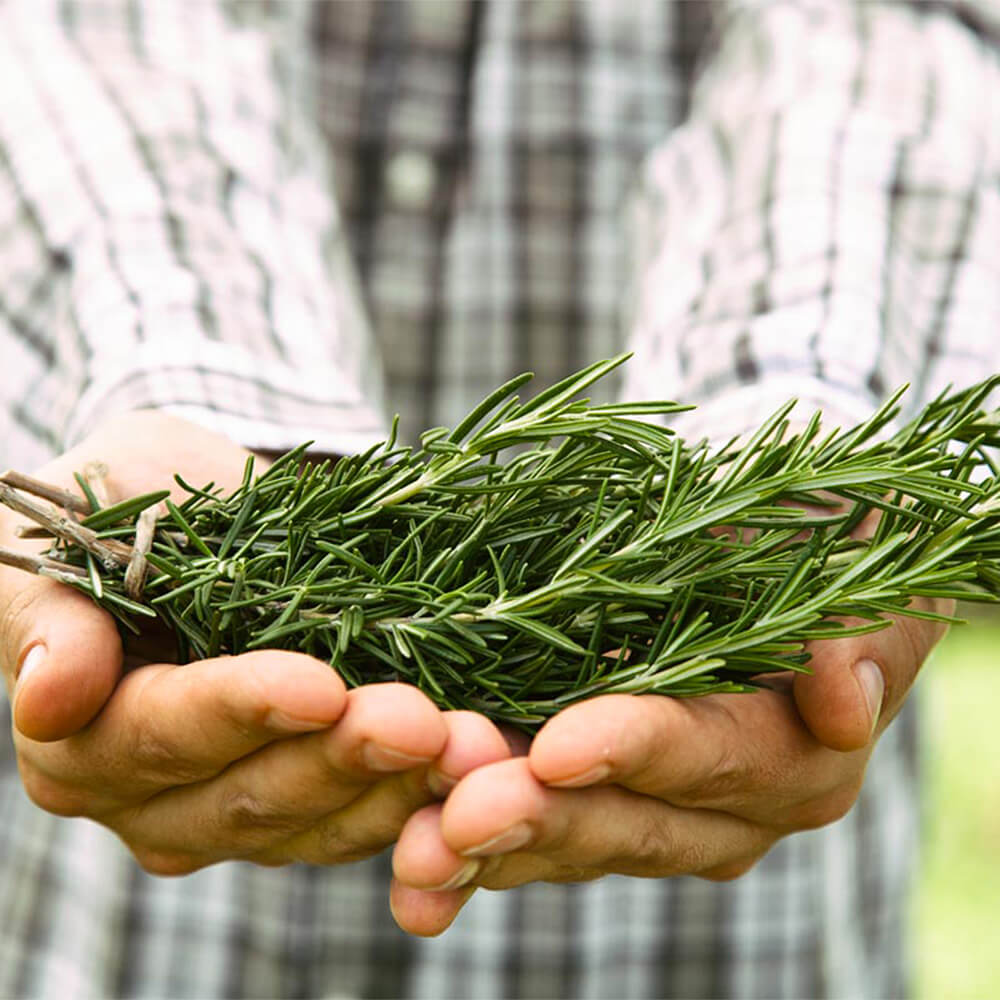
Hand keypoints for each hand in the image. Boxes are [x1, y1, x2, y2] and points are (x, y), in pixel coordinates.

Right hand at [1, 411, 511, 873]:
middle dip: (341, 758)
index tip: (319, 685)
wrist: (192, 523)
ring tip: (475, 744)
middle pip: (249, 795)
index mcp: (85, 739)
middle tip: (423, 722)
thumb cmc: (123, 510)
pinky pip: (365, 820)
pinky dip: (424, 797)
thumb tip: (51, 694)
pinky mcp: (307, 808)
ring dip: (401, 788)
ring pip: (319, 824)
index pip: (162, 733)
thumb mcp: (78, 527)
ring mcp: (235, 813)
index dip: (241, 711)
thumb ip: (53, 613)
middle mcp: (152, 799)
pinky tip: (483, 763)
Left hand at [389, 602, 948, 934]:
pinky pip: (526, 834)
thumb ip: (856, 640)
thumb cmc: (808, 557)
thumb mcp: (846, 578)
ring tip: (413, 856)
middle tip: (455, 818)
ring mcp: (644, 814)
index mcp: (788, 761)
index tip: (559, 747)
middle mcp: (718, 813)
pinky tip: (408, 861)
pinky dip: (467, 845)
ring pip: (562, 841)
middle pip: (624, 822)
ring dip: (484, 849)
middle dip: (539, 820)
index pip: (707, 757)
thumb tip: (840, 696)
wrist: (768, 568)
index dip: (635, 751)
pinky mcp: (583, 803)